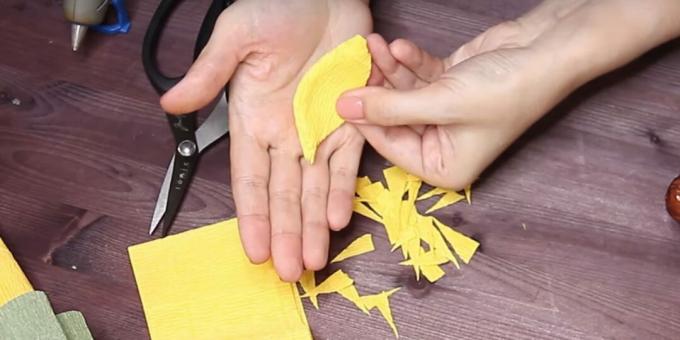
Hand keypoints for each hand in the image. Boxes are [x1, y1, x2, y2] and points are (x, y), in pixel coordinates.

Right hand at [161, 0, 371, 280]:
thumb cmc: (277, 7)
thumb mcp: (236, 36)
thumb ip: (208, 73)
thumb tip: (172, 103)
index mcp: (253, 117)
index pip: (249, 178)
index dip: (251, 215)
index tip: (252, 248)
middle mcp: (284, 132)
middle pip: (283, 193)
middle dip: (285, 232)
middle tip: (289, 270)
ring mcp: (317, 128)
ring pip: (314, 187)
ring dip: (311, 224)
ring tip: (312, 259)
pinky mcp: (350, 120)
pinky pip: (346, 162)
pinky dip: (343, 189)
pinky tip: (337, 218)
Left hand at [337, 0, 679, 189]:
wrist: (547, 52)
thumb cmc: (504, 91)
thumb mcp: (440, 103)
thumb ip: (388, 107)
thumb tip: (343, 108)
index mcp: (442, 167)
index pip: (388, 147)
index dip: (363, 121)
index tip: (339, 96)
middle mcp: (441, 145)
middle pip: (392, 118)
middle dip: (375, 89)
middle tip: (355, 63)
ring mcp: (443, 114)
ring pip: (402, 93)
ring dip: (387, 70)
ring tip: (374, 45)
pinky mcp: (448, 86)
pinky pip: (417, 76)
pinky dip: (408, 62)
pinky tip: (399, 46)